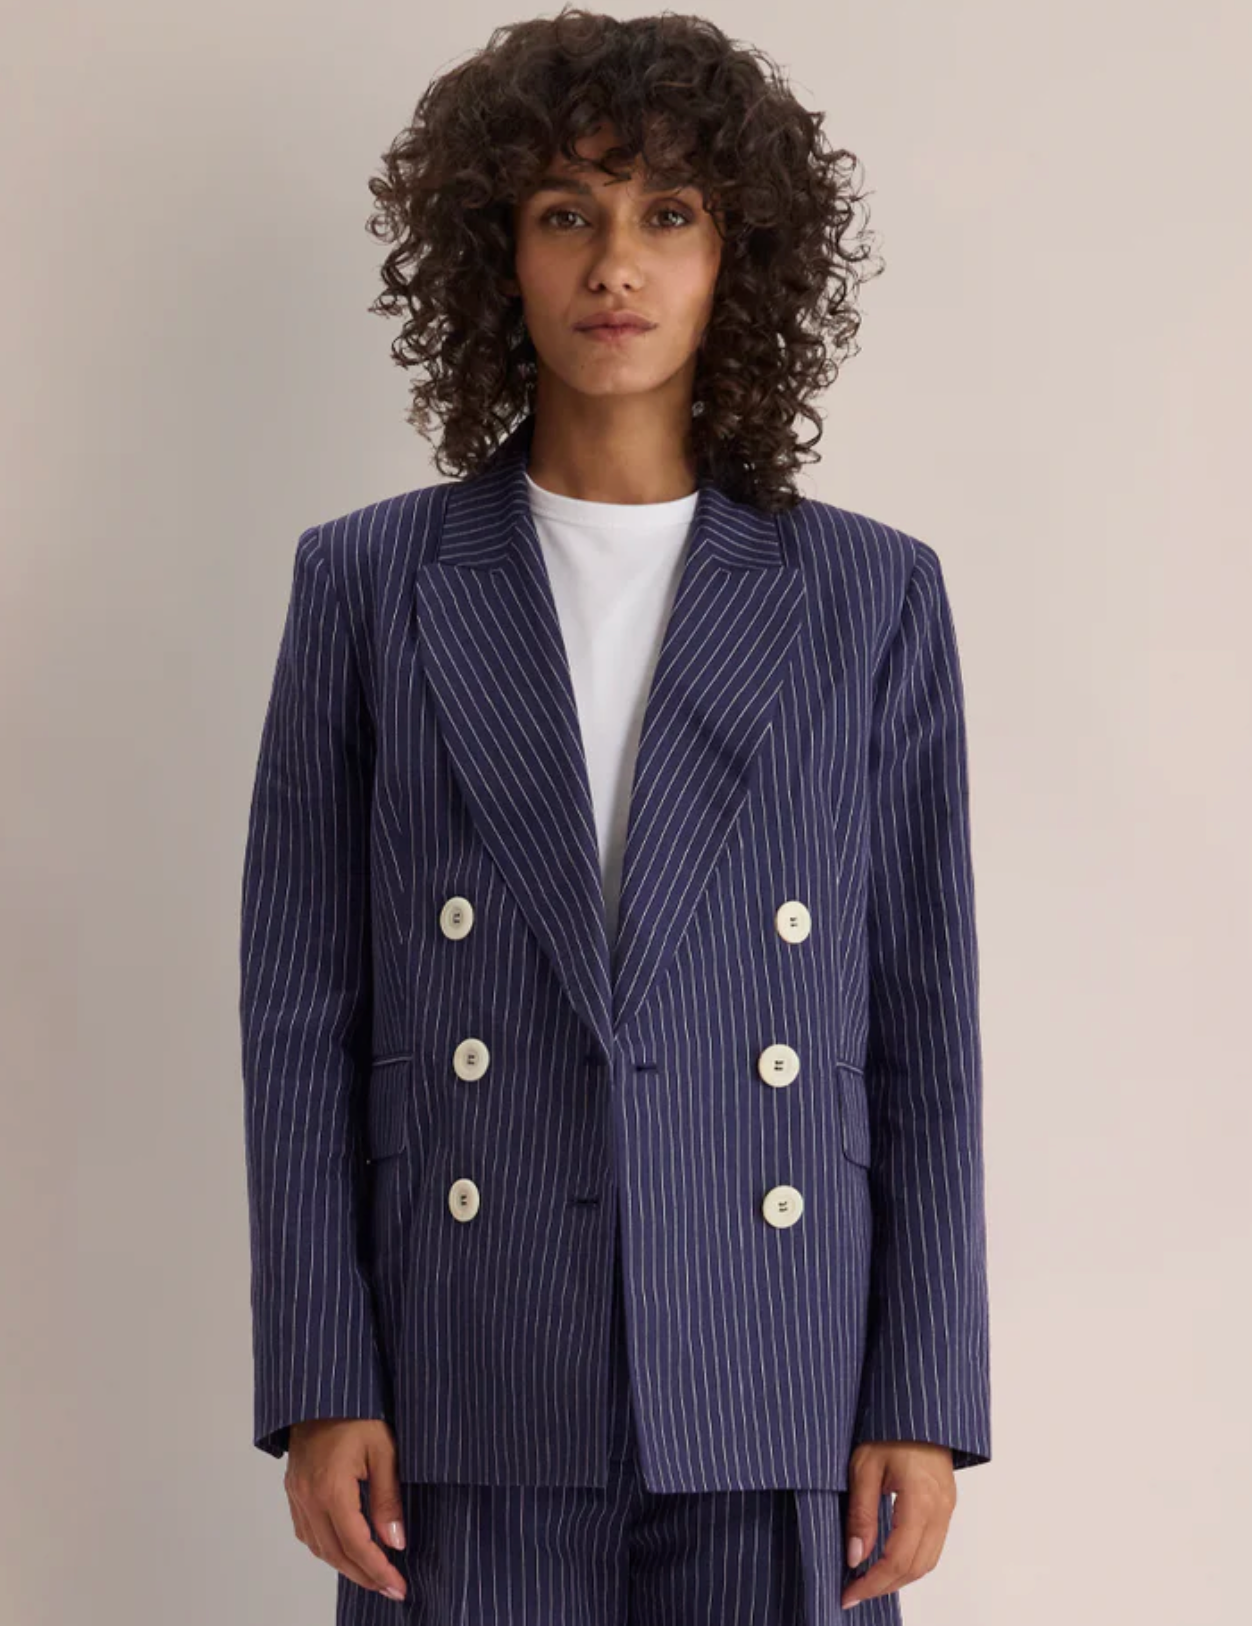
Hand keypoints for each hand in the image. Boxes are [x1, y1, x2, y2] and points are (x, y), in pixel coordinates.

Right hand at [285, 1419, 408, 1600]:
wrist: (323, 1389)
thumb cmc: (359, 1413)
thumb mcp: (384, 1449)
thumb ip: (388, 1498)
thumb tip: (396, 1542)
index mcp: (331, 1488)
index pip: (356, 1544)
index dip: (378, 1569)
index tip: (399, 1586)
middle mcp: (309, 1497)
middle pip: (335, 1553)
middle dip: (364, 1575)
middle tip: (390, 1588)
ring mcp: (297, 1494)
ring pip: (318, 1546)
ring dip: (345, 1566)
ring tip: (373, 1575)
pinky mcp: (293, 1489)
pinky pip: (307, 1531)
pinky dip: (327, 1548)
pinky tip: (345, 1550)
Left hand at [840, 1440, 955, 1608]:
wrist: (915, 1403)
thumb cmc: (887, 1426)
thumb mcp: (863, 1466)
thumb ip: (861, 1513)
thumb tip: (855, 1556)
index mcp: (921, 1498)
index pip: (898, 1559)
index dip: (873, 1582)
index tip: (848, 1594)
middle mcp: (941, 1507)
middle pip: (917, 1567)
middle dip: (884, 1586)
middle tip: (853, 1592)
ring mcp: (947, 1506)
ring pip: (928, 1561)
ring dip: (899, 1578)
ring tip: (867, 1582)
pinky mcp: (945, 1503)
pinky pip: (932, 1545)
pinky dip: (910, 1561)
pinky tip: (887, 1560)